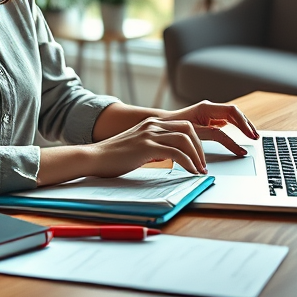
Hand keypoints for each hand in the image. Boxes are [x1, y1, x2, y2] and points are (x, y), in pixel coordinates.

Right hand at [87, 116, 208, 177]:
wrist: (94, 157)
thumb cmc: (114, 157)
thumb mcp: (138, 146)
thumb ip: (154, 147)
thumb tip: (171, 157)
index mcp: (151, 123)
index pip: (183, 125)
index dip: (196, 141)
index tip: (199, 157)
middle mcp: (152, 124)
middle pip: (189, 129)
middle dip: (200, 148)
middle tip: (202, 165)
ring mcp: (149, 134)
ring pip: (185, 139)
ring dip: (197, 157)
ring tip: (199, 170)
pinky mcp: (147, 146)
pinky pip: (177, 153)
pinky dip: (188, 163)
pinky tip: (190, 172)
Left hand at [163, 100, 259, 157]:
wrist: (161, 124)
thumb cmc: (172, 128)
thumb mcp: (190, 133)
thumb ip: (208, 135)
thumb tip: (224, 141)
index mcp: (205, 109)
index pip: (231, 113)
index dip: (242, 126)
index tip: (248, 141)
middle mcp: (209, 108)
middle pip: (234, 112)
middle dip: (246, 124)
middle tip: (255, 137)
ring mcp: (210, 113)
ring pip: (232, 116)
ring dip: (243, 125)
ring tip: (253, 136)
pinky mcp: (210, 119)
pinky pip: (227, 120)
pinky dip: (236, 127)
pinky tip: (242, 134)